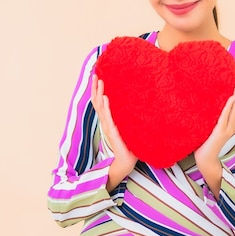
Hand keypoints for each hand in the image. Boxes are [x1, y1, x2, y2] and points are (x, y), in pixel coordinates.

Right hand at [91, 75, 137, 190]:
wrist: (127, 161)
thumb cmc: (129, 145)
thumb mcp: (128, 128)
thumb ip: (129, 118)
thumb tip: (139, 105)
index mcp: (109, 121)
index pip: (100, 103)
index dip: (97, 91)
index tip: (97, 78)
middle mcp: (106, 123)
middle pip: (97, 102)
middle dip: (95, 88)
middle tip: (95, 74)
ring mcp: (108, 127)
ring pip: (101, 107)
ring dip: (99, 93)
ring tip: (99, 81)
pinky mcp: (114, 133)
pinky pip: (109, 118)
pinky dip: (106, 108)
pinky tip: (106, 98)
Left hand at [194, 72, 234, 195]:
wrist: (205, 159)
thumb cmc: (205, 143)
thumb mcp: (210, 126)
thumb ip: (211, 116)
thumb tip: (205, 101)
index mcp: (231, 122)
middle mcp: (233, 124)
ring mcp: (228, 129)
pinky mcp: (220, 133)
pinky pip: (225, 117)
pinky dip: (229, 106)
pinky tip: (231, 97)